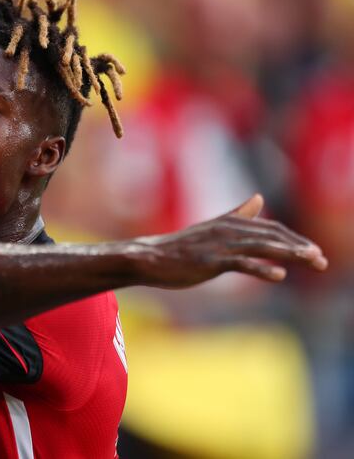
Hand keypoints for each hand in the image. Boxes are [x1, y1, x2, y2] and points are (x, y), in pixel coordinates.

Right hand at [132, 194, 327, 287]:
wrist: (151, 257)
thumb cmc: (181, 248)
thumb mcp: (213, 228)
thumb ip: (237, 215)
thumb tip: (258, 199)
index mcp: (230, 223)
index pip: (272, 229)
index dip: (295, 239)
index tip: (314, 252)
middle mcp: (228, 230)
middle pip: (273, 236)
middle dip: (300, 248)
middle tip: (323, 261)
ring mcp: (219, 245)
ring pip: (263, 247)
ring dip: (291, 255)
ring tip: (314, 262)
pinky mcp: (211, 261)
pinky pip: (241, 264)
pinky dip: (261, 268)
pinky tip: (279, 275)